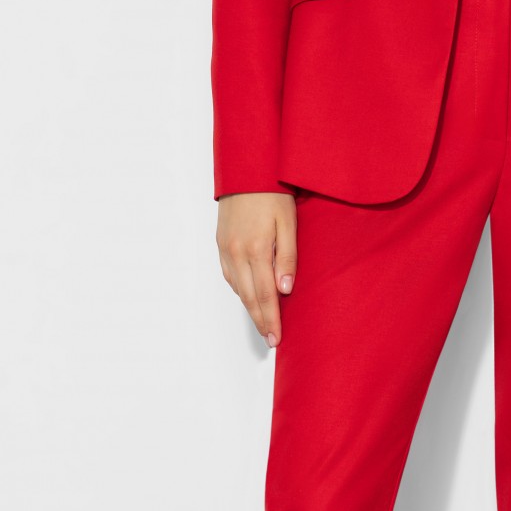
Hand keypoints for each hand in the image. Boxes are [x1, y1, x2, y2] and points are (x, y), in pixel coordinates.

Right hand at [216, 191, 297, 346]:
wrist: (246, 171)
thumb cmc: (272, 194)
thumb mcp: (289, 224)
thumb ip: (288, 258)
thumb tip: (285, 290)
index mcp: (257, 250)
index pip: (265, 295)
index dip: (272, 319)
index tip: (277, 338)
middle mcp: (237, 253)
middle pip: (249, 297)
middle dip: (261, 321)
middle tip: (270, 340)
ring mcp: (226, 249)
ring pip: (238, 288)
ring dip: (250, 308)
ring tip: (262, 323)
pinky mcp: (221, 244)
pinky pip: (230, 275)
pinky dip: (240, 289)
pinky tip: (249, 296)